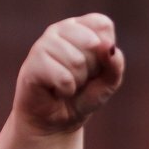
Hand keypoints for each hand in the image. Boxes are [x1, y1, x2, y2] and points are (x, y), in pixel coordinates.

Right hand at [14, 13, 124, 135]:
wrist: (56, 122)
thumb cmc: (82, 96)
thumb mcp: (108, 82)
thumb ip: (115, 64)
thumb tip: (108, 47)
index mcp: (80, 27)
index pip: (103, 25)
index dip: (105, 52)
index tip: (94, 67)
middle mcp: (60, 29)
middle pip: (92, 42)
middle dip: (91, 69)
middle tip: (79, 78)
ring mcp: (44, 44)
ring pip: (77, 61)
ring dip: (77, 81)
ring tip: (67, 85)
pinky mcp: (32, 63)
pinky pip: (63, 77)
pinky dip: (66, 91)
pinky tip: (56, 91)